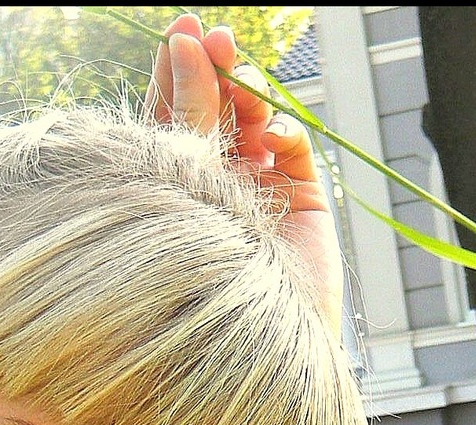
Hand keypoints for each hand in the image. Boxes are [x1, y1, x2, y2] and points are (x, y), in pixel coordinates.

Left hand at [145, 13, 344, 336]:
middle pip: (215, 108)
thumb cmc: (199, 270)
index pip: (173, 112)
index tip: (177, 32)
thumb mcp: (184, 180)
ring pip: (255, 121)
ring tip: (242, 74)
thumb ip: (188, 112)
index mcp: (176, 179)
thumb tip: (184, 43)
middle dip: (215, 68)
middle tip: (213, 37)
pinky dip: (286, 131)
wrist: (253, 340)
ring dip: (249, 91)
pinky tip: (273, 136)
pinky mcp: (302, 202)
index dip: (177, 69)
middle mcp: (216, 181)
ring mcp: (260, 189)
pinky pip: (295, 149)